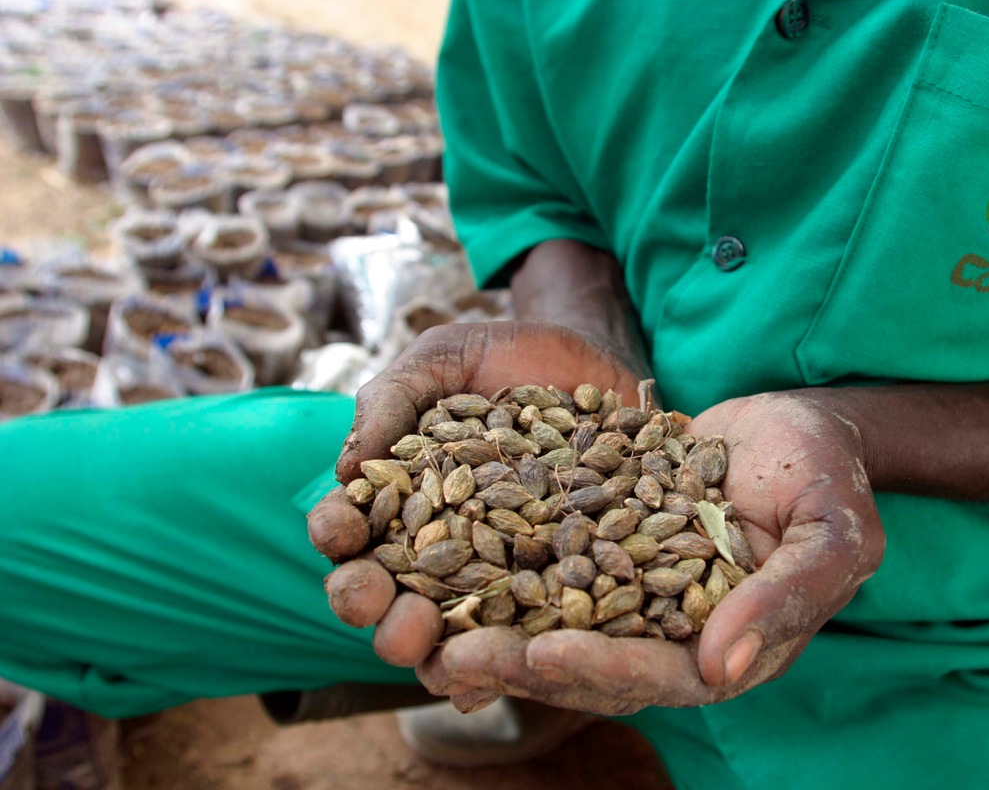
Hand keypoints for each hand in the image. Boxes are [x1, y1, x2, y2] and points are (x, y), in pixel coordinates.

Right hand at [310, 321, 645, 666]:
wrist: (602, 362)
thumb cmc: (512, 357)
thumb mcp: (447, 357)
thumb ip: (393, 396)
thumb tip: (345, 466)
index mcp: (399, 495)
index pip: (351, 526)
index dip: (337, 533)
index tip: (340, 531)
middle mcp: (438, 545)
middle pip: (388, 594)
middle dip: (373, 608)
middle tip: (380, 606)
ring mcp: (497, 573)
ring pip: (447, 632)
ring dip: (429, 651)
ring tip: (432, 651)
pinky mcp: (556, 588)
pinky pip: (526, 638)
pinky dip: (507, 664)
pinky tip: (497, 680)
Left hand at [417, 392, 883, 714]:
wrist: (798, 424)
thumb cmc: (828, 477)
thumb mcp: (832, 533)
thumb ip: (788, 596)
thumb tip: (724, 666)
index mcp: (725, 643)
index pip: (658, 673)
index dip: (602, 667)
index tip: (544, 654)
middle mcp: (669, 628)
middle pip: (587, 658)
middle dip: (520, 662)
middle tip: (452, 657)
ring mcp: (631, 586)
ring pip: (552, 617)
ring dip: (491, 624)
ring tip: (425, 621)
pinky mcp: (604, 541)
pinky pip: (545, 558)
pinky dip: (497, 563)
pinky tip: (440, 554)